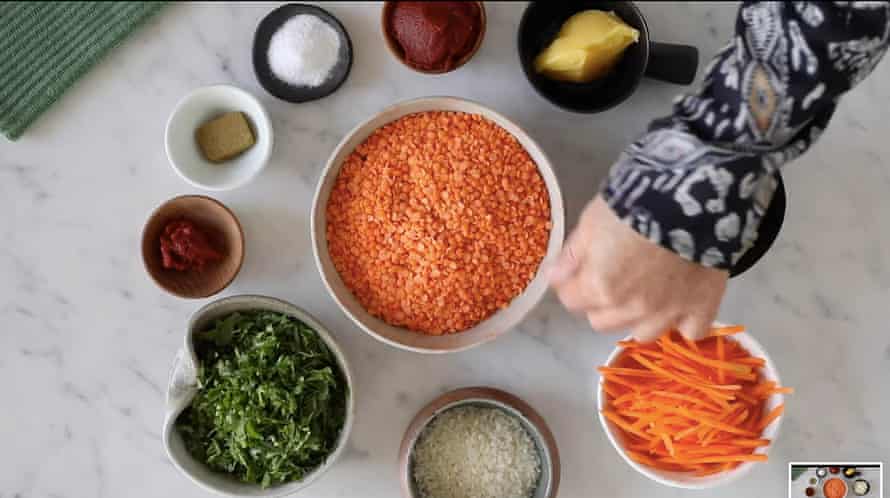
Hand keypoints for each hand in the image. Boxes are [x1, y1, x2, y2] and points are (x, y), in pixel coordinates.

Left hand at [549, 196, 728, 341]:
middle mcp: (631, 308)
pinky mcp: (701, 307)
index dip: (572, 284)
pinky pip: (690, 331)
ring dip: (637, 317)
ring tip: (644, 293)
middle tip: (610, 278)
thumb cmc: (635, 204)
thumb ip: (572, 254)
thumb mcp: (592, 221)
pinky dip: (683, 322)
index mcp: (599, 287)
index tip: (577, 271)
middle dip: (600, 302)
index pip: (571, 300)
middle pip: (601, 321)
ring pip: (642, 333)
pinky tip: (679, 304)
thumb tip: (555, 275)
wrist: (692, 197)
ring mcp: (668, 312)